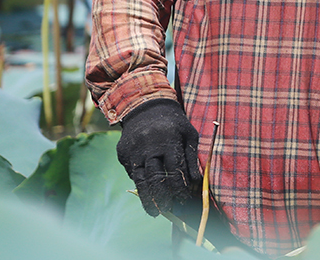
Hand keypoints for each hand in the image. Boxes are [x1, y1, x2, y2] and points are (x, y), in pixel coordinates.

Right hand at [116, 99, 201, 216]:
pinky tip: (146, 195)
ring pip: (140, 180)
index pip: (174, 170)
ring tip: (154, 213)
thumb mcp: (188, 133)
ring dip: (148, 198)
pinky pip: (131, 173)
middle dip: (162, 197)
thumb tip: (196, 182)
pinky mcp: (123, 154)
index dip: (179, 188)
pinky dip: (139, 185)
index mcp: (168, 141)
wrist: (145, 107)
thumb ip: (191, 157)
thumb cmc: (173, 122)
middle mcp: (149, 148)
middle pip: (155, 177)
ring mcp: (133, 151)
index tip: (183, 201)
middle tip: (168, 211)